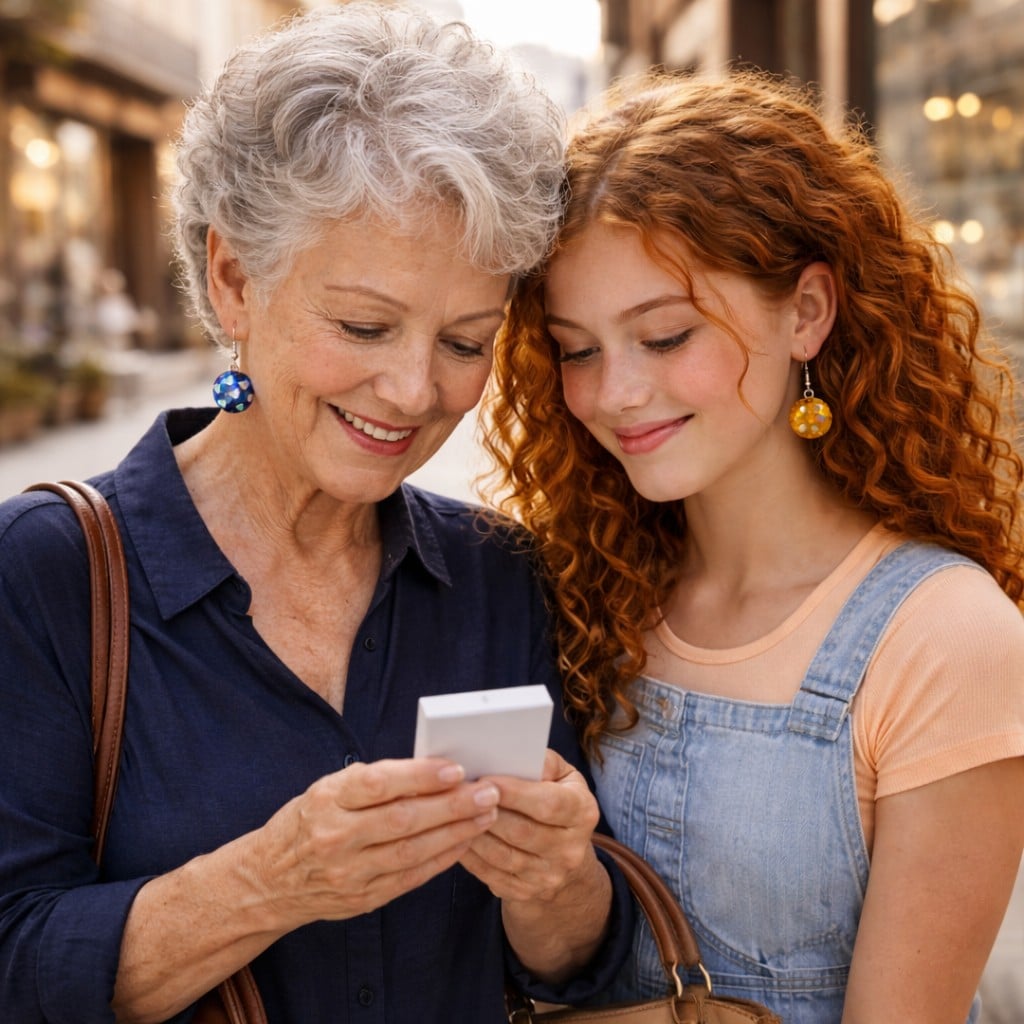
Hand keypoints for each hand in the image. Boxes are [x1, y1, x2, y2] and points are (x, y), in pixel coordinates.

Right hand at [251, 758, 500, 926]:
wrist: (268, 881)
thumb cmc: (308, 821)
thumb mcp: (328, 789)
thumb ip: (375, 781)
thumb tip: (434, 770)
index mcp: (326, 799)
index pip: (379, 783)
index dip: (421, 776)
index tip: (456, 769)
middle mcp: (335, 837)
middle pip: (403, 820)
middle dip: (452, 805)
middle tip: (487, 792)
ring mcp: (348, 872)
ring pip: (412, 851)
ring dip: (456, 833)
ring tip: (485, 816)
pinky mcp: (361, 899)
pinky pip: (410, 878)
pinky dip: (441, 859)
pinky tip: (464, 843)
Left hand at [459, 749, 600, 902]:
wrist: (563, 851)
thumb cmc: (555, 798)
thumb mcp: (561, 775)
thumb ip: (543, 762)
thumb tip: (515, 755)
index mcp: (583, 812)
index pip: (549, 804)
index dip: (515, 793)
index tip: (486, 778)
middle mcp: (571, 850)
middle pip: (522, 832)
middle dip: (487, 811)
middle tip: (460, 793)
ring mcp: (549, 876)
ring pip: (502, 856)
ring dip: (473, 833)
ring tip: (453, 812)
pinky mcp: (525, 893)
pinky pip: (490, 874)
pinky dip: (470, 855)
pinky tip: (455, 835)